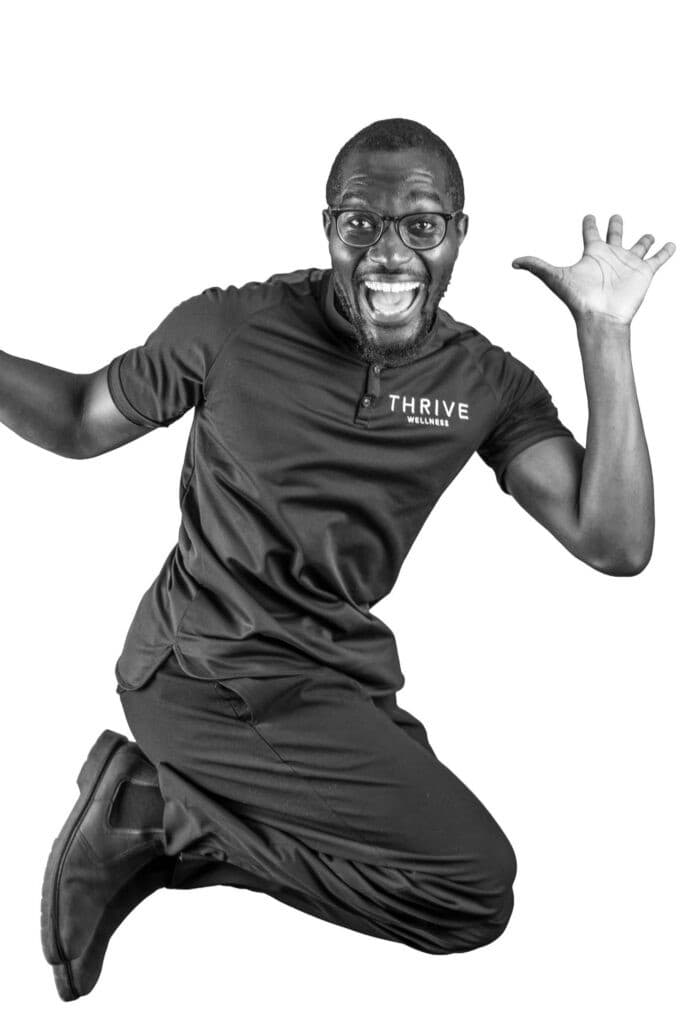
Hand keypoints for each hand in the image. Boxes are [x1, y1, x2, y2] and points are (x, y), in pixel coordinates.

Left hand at [512, 214, 674, 325]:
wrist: (600, 317)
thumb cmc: (578, 298)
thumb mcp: (555, 276)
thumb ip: (535, 266)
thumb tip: (512, 262)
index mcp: (592, 255)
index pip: (590, 234)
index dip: (590, 224)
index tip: (589, 216)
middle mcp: (611, 258)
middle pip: (614, 236)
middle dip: (616, 226)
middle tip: (616, 216)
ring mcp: (629, 265)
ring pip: (639, 247)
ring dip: (644, 240)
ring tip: (649, 235)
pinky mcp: (644, 273)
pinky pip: (658, 259)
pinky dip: (666, 252)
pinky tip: (671, 245)